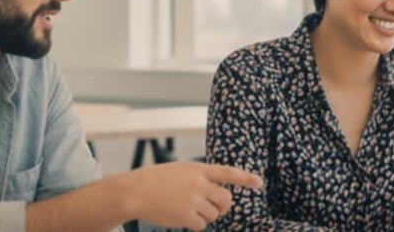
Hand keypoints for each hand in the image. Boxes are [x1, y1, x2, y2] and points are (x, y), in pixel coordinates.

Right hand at [108, 162, 263, 229]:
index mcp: (197, 169)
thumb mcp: (177, 171)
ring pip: (214, 214)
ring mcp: (194, 200)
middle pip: (226, 199)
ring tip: (186, 210)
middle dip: (224, 206)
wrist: (134, 192)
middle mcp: (199, 184)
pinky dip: (195, 224)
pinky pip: (202, 224)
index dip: (245, 178)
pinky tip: (182, 218)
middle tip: (218, 209)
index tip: (259, 182)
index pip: (228, 172)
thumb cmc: (152, 181)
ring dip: (205, 215)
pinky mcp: (187, 216)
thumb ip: (196, 178)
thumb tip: (212, 194)